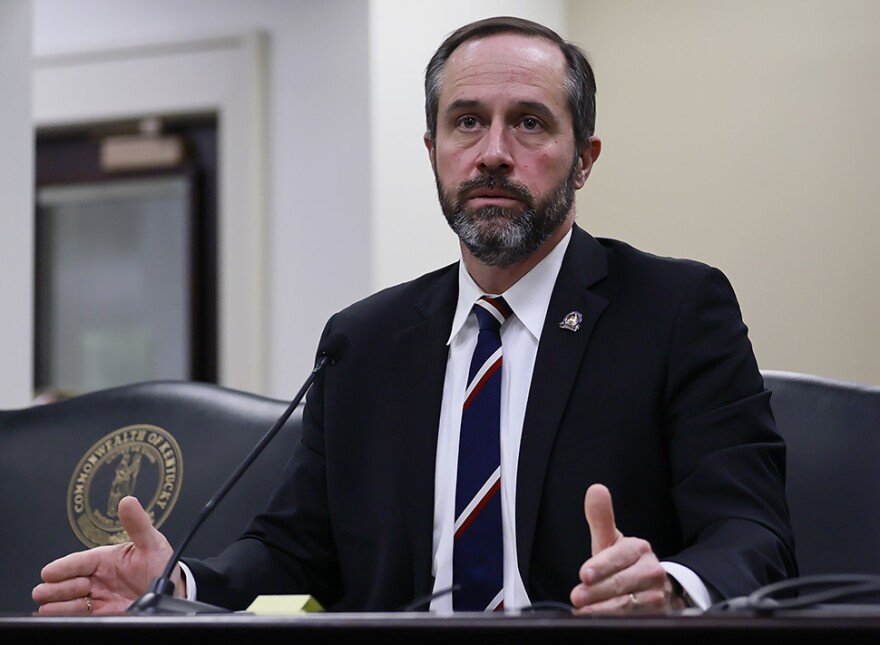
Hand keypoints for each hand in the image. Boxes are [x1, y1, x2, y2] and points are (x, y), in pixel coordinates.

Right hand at [31, 496, 177, 614]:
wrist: (173, 590)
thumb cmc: (161, 564)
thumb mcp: (152, 542)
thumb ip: (138, 523)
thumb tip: (128, 501)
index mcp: (106, 558)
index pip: (80, 561)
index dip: (63, 567)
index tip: (49, 572)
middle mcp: (98, 577)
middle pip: (70, 582)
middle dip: (56, 587)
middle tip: (44, 591)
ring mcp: (99, 596)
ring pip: (71, 599)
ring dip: (58, 603)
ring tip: (46, 605)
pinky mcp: (103, 613)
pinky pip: (82, 615)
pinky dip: (67, 615)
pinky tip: (56, 614)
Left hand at [569, 483, 684, 614]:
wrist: (653, 587)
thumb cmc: (625, 563)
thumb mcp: (611, 541)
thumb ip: (600, 518)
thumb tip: (596, 490)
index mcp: (639, 549)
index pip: (619, 557)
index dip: (601, 566)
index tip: (584, 573)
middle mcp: (652, 571)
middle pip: (622, 583)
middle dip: (597, 591)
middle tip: (577, 596)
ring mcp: (657, 594)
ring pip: (628, 603)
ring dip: (604, 608)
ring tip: (584, 610)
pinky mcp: (658, 613)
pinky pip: (636, 618)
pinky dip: (615, 619)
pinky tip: (598, 619)